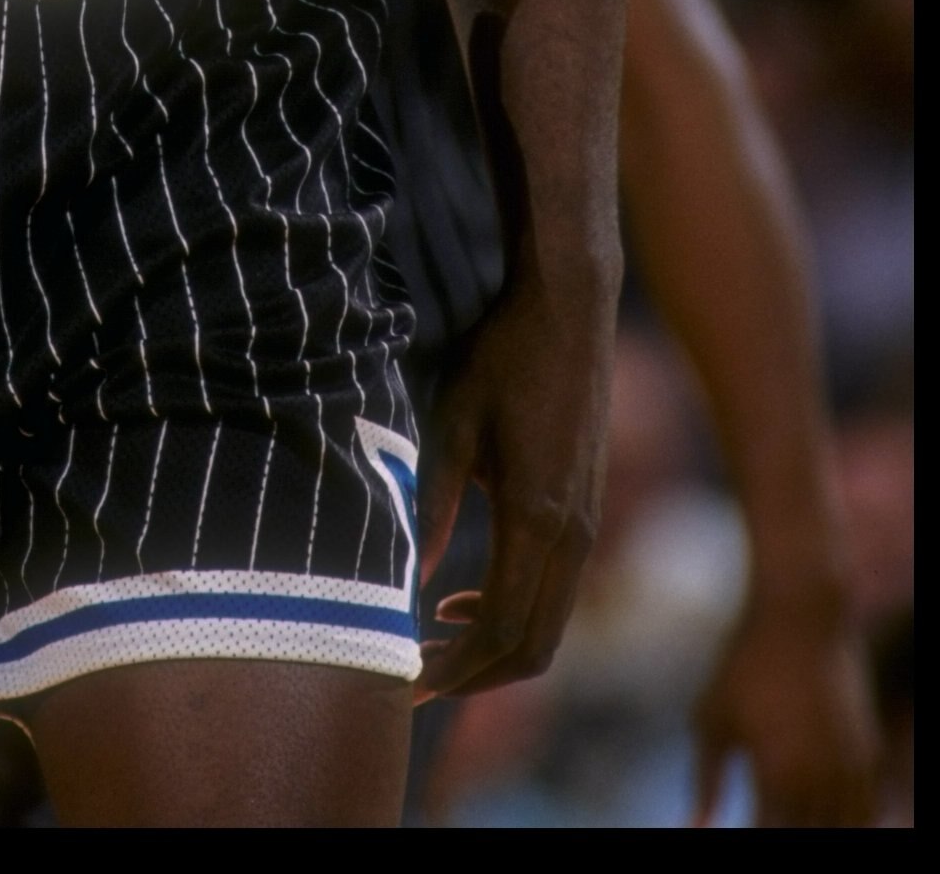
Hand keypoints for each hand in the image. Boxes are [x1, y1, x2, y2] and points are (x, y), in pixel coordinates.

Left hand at [414, 262, 613, 702]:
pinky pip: (554, 591)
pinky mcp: (586, 512)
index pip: (505, 632)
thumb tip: (413, 578)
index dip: (459, 671)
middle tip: (414, 680)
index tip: (409, 684)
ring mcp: (587, 526)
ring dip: (493, 648)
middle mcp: (574, 535)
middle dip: (475, 678)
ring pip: (547, 625)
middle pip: (534, 648)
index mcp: (539, 519)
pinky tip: (462, 600)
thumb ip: (435, 504)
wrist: (571, 311)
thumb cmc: (505, 357)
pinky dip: (513, 614)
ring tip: (430, 644)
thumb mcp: (456, 424)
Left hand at [692, 587, 879, 827]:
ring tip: (793, 815)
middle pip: (809, 839)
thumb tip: (692, 828)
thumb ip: (704, 782)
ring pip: (845, 831)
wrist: (801, 617)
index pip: (767, 840)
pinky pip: (869, 813)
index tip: (742, 827)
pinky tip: (826, 813)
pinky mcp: (868, 755)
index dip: (750, 838)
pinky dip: (852, 821)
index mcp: (776, 780)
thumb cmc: (744, 665)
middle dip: (787, 834)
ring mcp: (850, 772)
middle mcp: (820, 784)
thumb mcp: (711, 719)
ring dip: (821, 829)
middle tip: (766, 815)